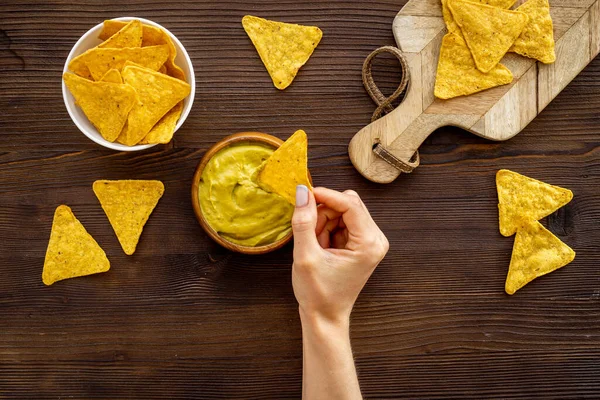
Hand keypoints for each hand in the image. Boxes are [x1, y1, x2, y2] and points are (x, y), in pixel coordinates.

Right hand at [291, 186, 388, 323]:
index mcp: (369, 243)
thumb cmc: (318, 293)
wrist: (325, 317)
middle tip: (309, 235)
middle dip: (324, 213)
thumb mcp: (305, 256)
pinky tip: (321, 247)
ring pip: (343, 211)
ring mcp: (370, 241)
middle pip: (348, 204)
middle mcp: (375, 239)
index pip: (350, 204)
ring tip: (315, 246)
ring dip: (324, 221)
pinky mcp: (362, 243)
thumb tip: (302, 191)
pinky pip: (342, 221)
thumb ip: (304, 222)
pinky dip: (327, 228)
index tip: (304, 194)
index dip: (326, 195)